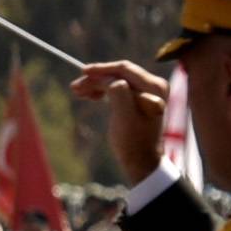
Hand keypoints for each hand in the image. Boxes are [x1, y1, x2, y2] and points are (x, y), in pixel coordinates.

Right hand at [73, 61, 166, 177]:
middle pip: (120, 74)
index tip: (82, 72)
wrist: (141, 160)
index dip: (102, 70)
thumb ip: (119, 94)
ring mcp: (148, 92)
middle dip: (96, 78)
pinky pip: (119, 88)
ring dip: (97, 84)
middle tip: (75, 87)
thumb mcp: (124, 118)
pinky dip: (104, 90)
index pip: (124, 70)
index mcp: (154, 88)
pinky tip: (91, 96)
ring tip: (79, 92)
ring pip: (117, 80)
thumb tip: (109, 80)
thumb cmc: (132, 141)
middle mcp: (154, 86)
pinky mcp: (140, 99)